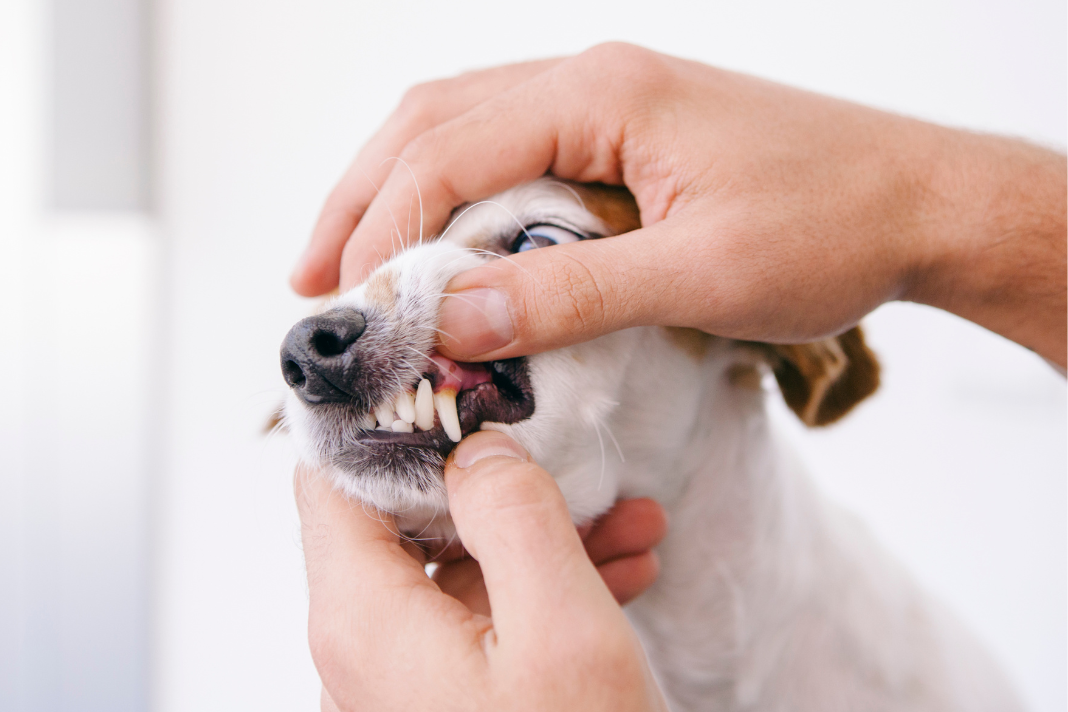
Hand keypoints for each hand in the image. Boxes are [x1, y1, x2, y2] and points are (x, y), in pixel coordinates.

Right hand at [292, 43, 1065, 367]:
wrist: (920, 203)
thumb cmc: (829, 227)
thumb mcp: (695, 277)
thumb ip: (565, 295)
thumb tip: (446, 319)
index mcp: (601, 94)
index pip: (446, 150)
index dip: (381, 227)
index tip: (347, 303)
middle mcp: (592, 80)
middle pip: (433, 121)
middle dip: (361, 197)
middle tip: (313, 277)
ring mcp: (608, 102)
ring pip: (465, 128)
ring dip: (400, 192)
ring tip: (353, 260)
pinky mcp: (625, 136)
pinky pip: (514, 151)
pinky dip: (459, 197)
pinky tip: (442, 243)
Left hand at [297, 430, 668, 711]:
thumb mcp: (560, 632)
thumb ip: (514, 515)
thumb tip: (479, 447)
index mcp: (363, 617)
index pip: (332, 478)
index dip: (386, 419)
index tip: (455, 384)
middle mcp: (367, 643)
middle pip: (406, 515)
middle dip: (497, 478)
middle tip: (566, 453)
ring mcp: (409, 674)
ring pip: (462, 564)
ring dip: (543, 533)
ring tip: (629, 519)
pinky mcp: (453, 695)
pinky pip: (487, 614)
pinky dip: (546, 585)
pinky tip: (622, 570)